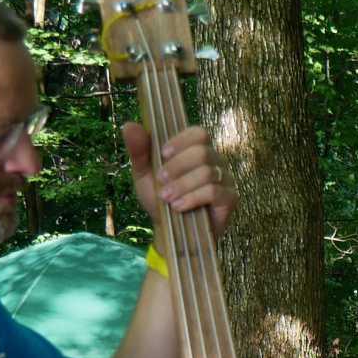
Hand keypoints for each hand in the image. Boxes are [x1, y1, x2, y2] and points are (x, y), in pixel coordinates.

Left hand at [122, 123, 236, 238]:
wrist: (170, 232)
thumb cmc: (160, 200)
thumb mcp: (144, 175)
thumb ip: (139, 151)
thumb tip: (128, 125)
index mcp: (197, 150)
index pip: (199, 133)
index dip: (181, 141)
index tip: (163, 155)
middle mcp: (215, 161)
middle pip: (202, 152)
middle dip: (177, 167)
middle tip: (161, 181)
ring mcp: (225, 179)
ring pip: (207, 172)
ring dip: (182, 185)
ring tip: (166, 198)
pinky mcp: (230, 198)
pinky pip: (214, 191)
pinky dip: (193, 198)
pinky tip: (179, 207)